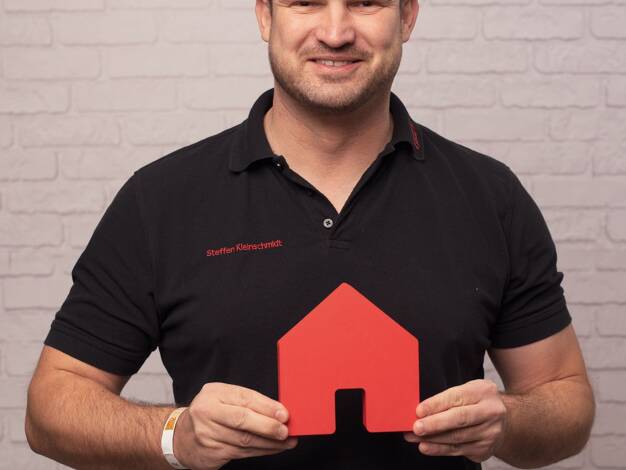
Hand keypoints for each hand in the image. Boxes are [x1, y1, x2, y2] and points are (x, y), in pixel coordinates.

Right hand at [173, 382, 297, 469]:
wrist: (181, 437)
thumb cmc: (210, 413)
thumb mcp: (223, 398)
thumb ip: (246, 401)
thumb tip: (277, 410)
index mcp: (213, 393)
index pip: (244, 398)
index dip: (266, 406)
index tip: (284, 413)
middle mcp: (207, 412)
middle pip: (242, 420)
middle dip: (268, 426)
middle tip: (285, 430)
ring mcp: (207, 434)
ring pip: (245, 440)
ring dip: (269, 442)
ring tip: (286, 441)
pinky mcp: (211, 452)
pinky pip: (242, 453)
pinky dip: (261, 451)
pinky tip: (273, 449)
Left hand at [403, 379, 507, 462]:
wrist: (505, 423)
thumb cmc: (477, 403)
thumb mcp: (468, 392)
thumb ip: (448, 398)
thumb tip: (421, 410)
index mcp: (484, 391)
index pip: (457, 398)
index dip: (436, 405)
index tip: (419, 410)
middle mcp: (491, 412)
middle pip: (459, 419)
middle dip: (435, 424)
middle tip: (416, 427)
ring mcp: (490, 433)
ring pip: (456, 437)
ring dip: (432, 439)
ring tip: (414, 437)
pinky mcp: (485, 449)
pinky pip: (457, 450)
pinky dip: (439, 449)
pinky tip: (426, 447)